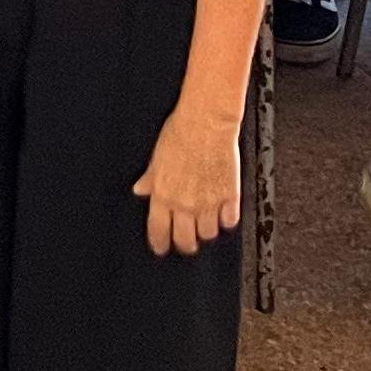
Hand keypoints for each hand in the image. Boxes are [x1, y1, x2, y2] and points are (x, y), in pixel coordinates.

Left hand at [134, 99, 243, 256]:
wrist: (207, 123)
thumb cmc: (180, 133)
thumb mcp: (156, 156)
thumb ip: (150, 178)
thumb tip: (140, 189)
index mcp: (163, 194)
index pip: (158, 230)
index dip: (159, 243)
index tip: (160, 247)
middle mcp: (185, 204)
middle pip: (185, 240)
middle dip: (184, 243)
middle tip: (185, 240)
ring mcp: (209, 203)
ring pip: (208, 234)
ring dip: (206, 231)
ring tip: (204, 222)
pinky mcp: (230, 197)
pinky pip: (229, 221)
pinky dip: (226, 220)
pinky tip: (222, 212)